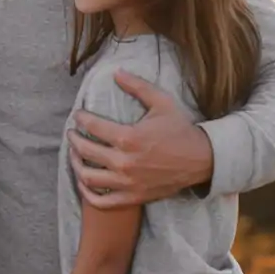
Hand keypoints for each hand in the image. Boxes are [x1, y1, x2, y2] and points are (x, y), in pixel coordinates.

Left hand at [68, 69, 213, 207]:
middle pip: (86, 152)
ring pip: (89, 177)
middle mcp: (124, 162)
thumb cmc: (180, 129)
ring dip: (76, 165)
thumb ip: (137, 86)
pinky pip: (102, 202)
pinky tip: (84, 183)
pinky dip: (88, 194)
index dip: (81, 119)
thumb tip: (116, 71)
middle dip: (74, 140)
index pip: (93, 127)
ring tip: (75, 155)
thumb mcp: (161, 102)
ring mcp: (128, 183)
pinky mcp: (133, 197)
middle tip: (72, 133)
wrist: (202, 160)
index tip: (78, 115)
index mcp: (129, 138)